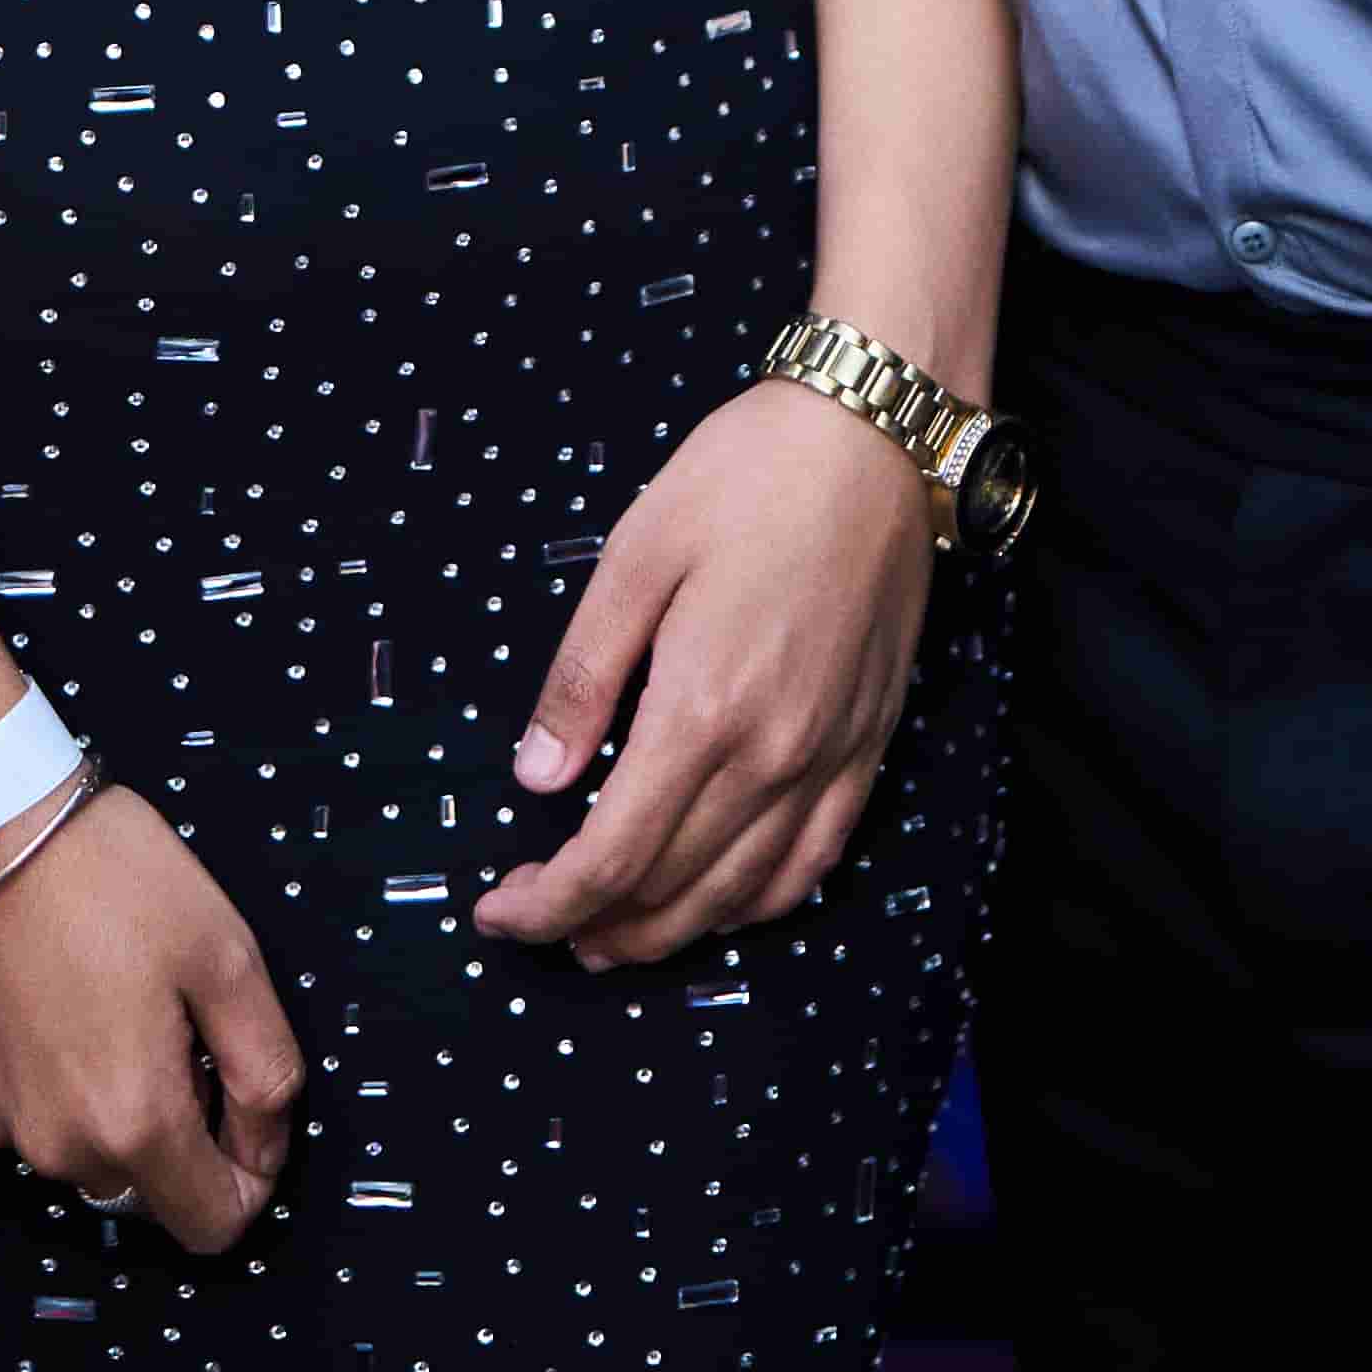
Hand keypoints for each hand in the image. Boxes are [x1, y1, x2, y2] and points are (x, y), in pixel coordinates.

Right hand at [0, 780, 302, 1251]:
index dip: (247, 1177)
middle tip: (165, 1023)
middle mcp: (52, 1146)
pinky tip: (34, 997)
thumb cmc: (108, 875)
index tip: (242, 1110)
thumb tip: (267, 1142)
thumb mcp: (226, 954)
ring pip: (70, 1147)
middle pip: (140, 1184)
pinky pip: (6, 1109)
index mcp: (132, 1120)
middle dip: (169, 1126)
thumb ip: (265, 1067)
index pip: (211, 1226)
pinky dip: (31, 1073)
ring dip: (95, 1100)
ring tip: (96, 997)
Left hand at [471, 377, 936, 970]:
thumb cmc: (748, 476)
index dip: (544, 904)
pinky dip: (752, 908)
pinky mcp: (868, 748)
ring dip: (665, 934)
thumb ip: (583, 677)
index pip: (611, 859)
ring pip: (738, 898)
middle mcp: (771, 755)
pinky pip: (811, 866)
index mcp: (701, 708)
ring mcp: (830, 759)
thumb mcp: (636, 553)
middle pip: (670, 893)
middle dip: (589, 926)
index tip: (495, 910)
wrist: (877, 436)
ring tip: (605, 934)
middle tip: (535, 917)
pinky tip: (714, 905)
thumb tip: (535, 779)